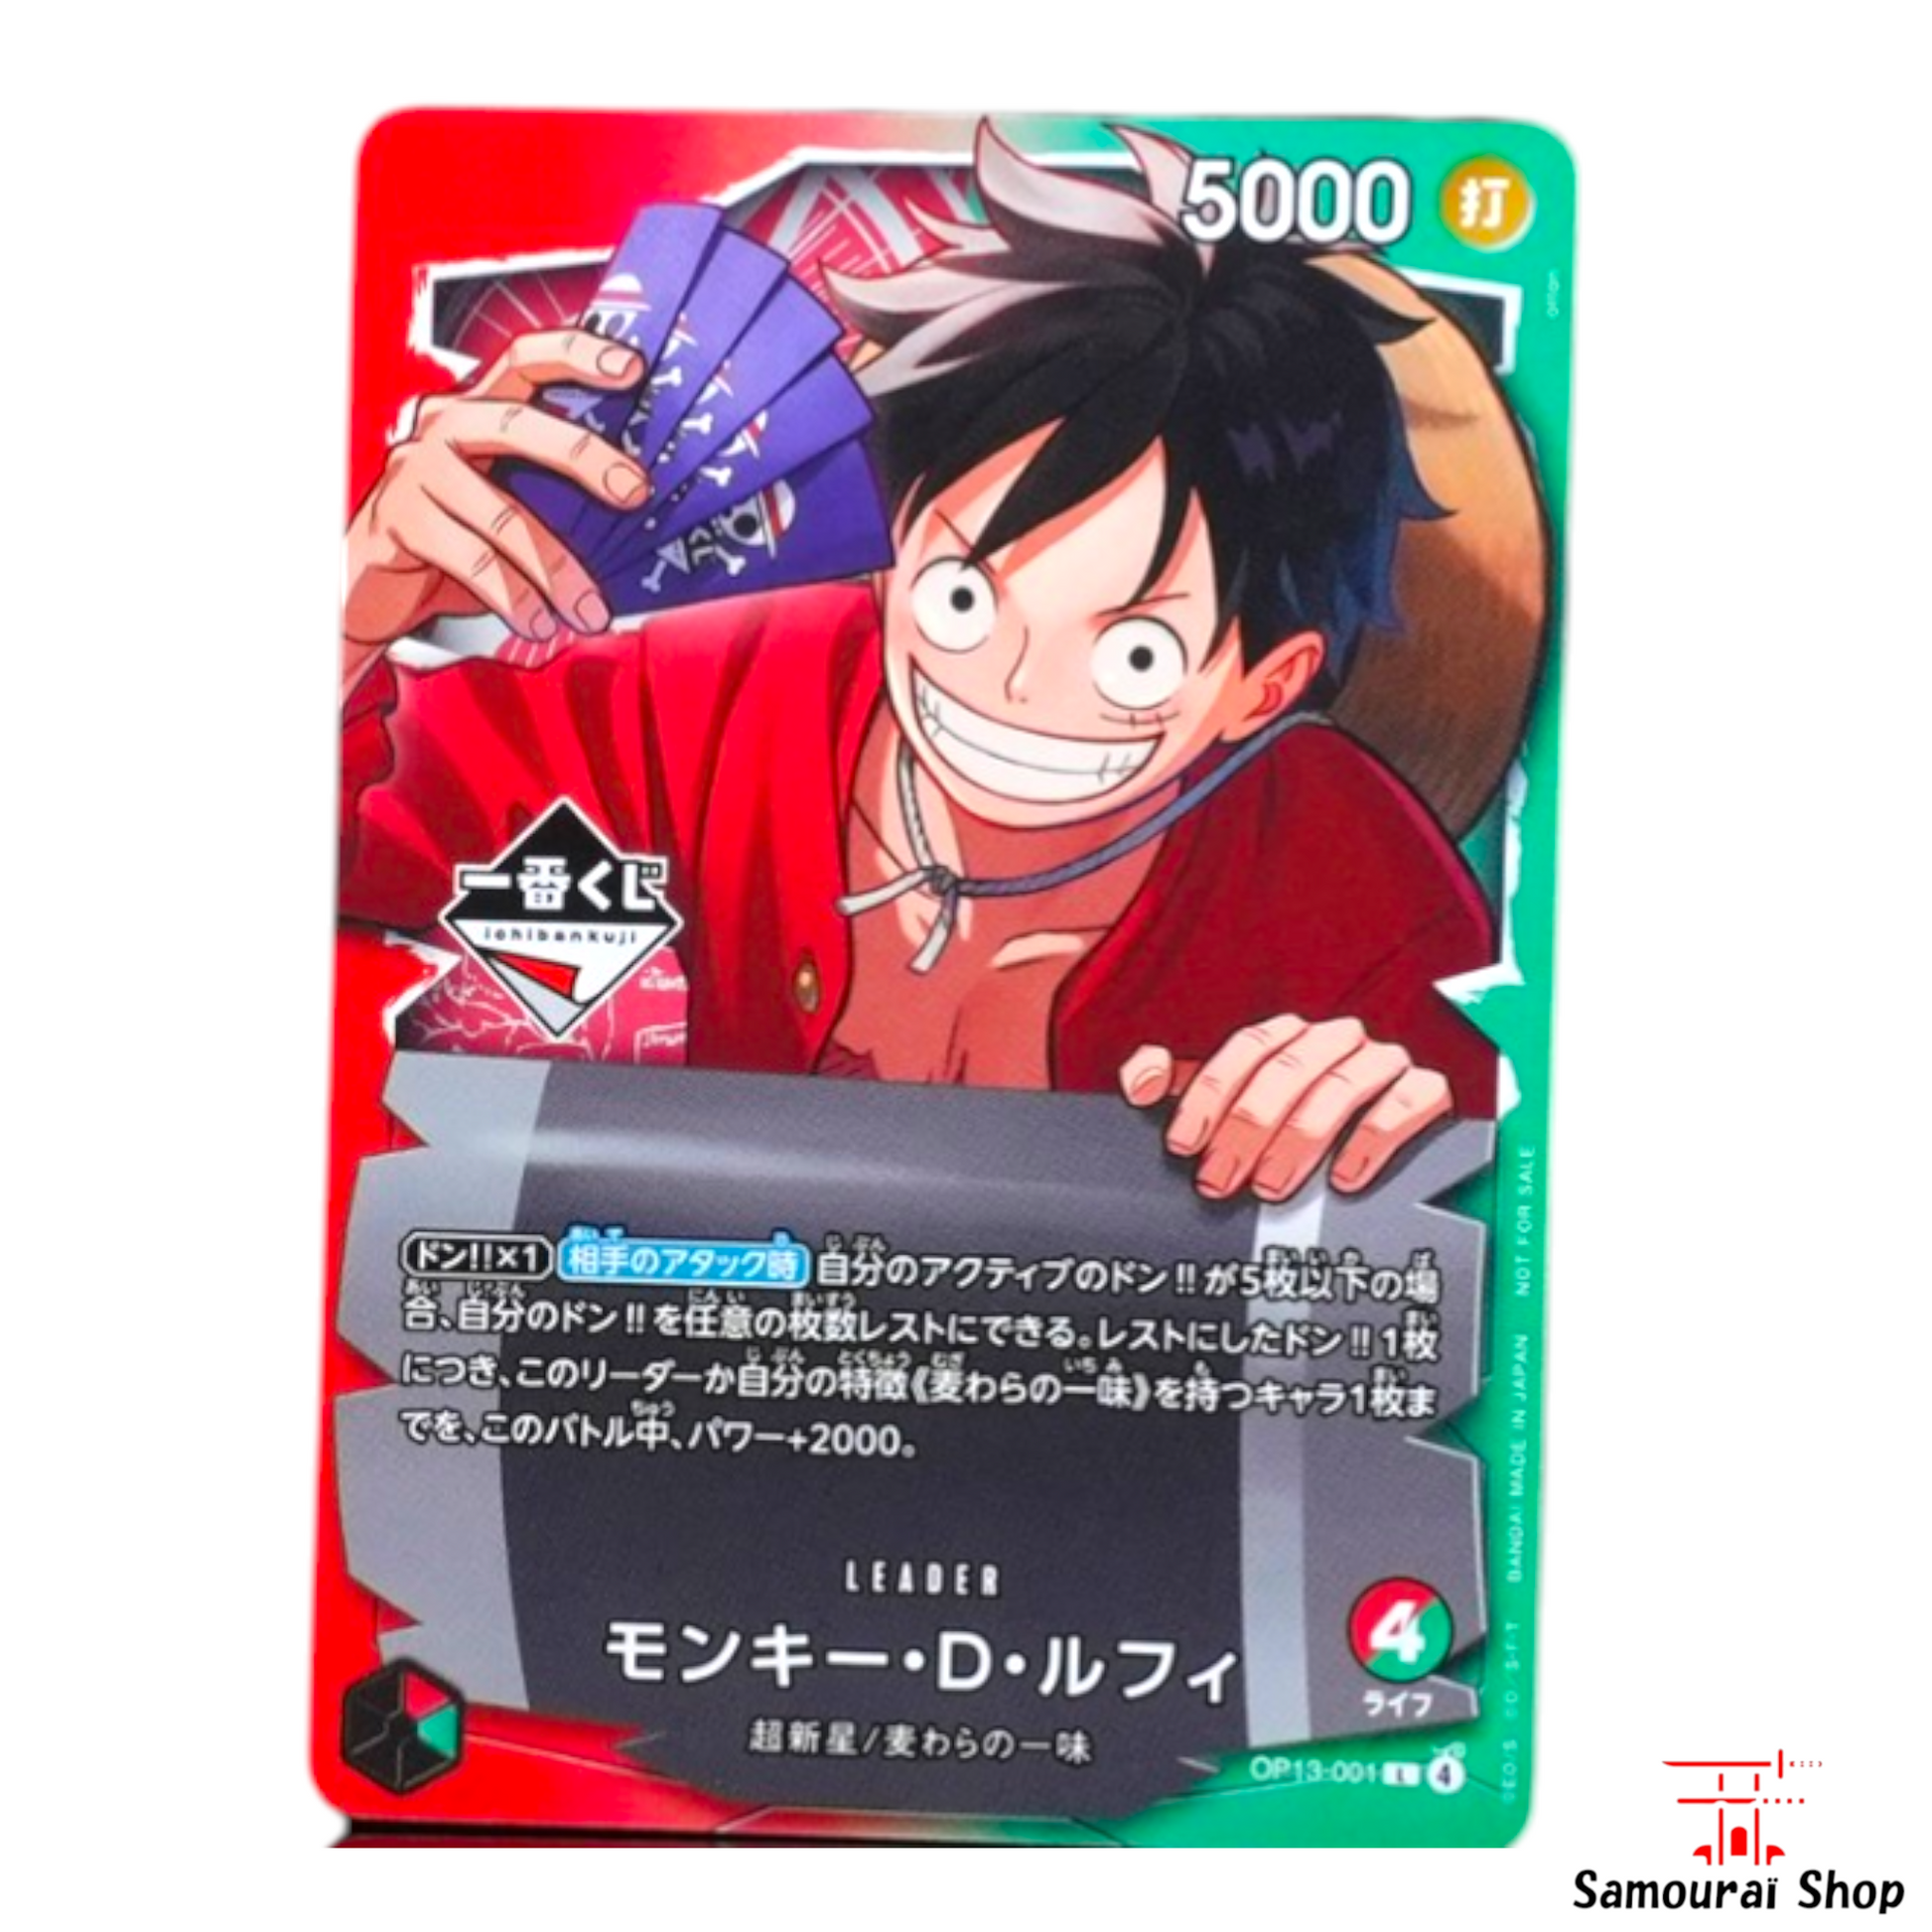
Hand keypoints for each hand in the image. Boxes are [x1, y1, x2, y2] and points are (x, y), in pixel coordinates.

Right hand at [342, 329, 649, 661]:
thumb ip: (551, 490)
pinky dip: (514, 598)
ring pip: (502, 515)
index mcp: (474, 409)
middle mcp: (442, 427)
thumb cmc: (452, 542)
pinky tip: (541, 623)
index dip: (575, 354)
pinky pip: (471, 559)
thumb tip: (636, 506)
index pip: (524, 359)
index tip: (631, 367)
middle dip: (582, 455)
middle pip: (517, 424)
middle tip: (635, 492)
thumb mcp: (505, 504)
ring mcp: (415, 470)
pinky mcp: (399, 520)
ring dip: (558, 571)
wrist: (371, 589)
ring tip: (590, 610)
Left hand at [1119, 1015, 1452, 1201]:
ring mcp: (1382, 1062)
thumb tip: (1138, 1081)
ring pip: (1340, 1086)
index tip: (1186, 1142)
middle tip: (1221, 1179)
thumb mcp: (1231, 1100)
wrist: (1386, 1133)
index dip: (1210, 1094)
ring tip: (1271, 1186)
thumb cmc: (1296, 1116)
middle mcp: (1334, 1040)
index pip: (1245, 1050)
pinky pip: (1405, 1103)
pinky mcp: (1425, 1088)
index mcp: (1288, 1036)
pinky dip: (1373, 1138)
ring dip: (1301, 1139)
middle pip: (1288, 1070)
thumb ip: (1179, 1084)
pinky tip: (1346, 1177)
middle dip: (1247, 1128)